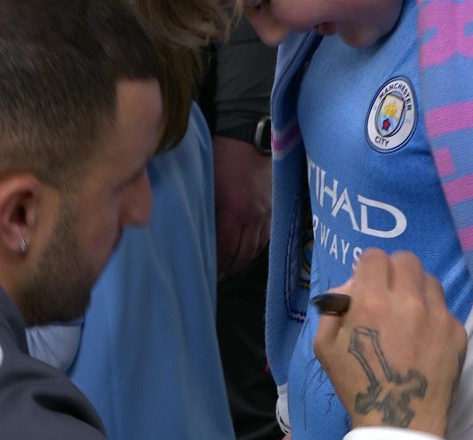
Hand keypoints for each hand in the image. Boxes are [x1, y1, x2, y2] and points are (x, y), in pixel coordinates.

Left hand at [213, 135, 270, 279]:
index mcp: (234, 213)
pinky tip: (251, 248)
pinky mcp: (276, 202)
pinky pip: (269, 232)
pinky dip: (259, 245)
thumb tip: (196, 232)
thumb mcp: (205, 183)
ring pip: (258, 245)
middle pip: (244, 254)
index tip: (209, 276)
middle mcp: (254, 217)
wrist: (249, 130)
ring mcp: (268, 210)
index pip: (227, 251)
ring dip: (245, 260)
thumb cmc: (220, 152)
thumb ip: (204, 210)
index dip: (218, 267)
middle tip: (220, 277)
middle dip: (231, 268)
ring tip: (234, 267)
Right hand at [313, 250, 466, 437]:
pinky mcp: (457, 332)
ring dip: (416, 289)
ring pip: (429, 279)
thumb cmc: (357, 385)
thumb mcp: (324, 347)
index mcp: (371, 302)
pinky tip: (423, 337)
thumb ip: (333, 309)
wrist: (400, 420)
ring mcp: (437, 315)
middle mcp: (408, 301)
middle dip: (394, 271)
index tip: (367, 284)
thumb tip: (350, 289)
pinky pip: (444, 307)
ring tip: (409, 313)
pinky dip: (432, 315)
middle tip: (388, 294)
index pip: (374, 257)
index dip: (367, 268)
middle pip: (406, 259)